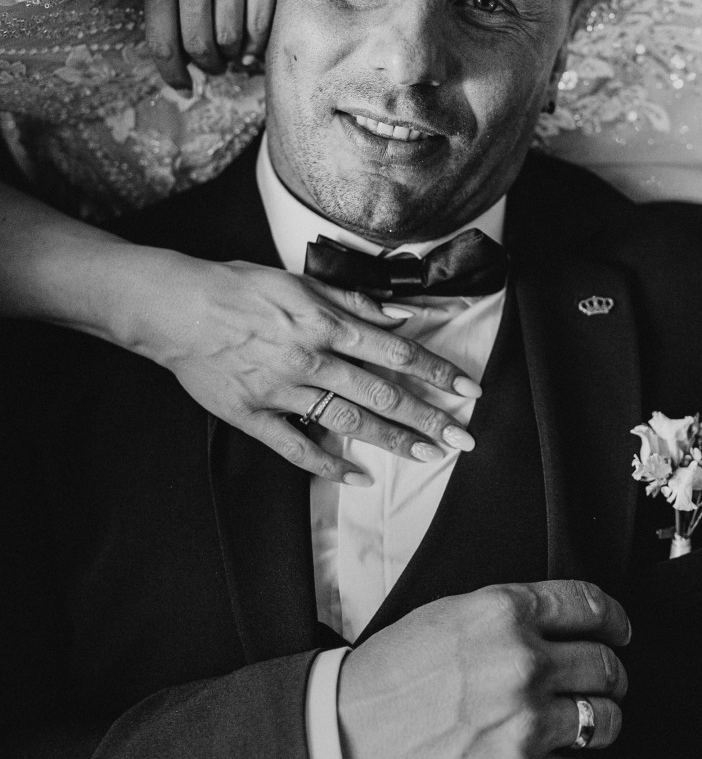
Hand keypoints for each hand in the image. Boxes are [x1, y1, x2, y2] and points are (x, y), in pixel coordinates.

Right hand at [136, 250, 480, 483]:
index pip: (395, 352)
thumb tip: (400, 314)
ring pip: (348, 422)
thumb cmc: (238, 287)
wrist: (176, 308)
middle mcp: (311, 358)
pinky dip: (328, 465)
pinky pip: (296, 447)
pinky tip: (358, 477)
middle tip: (462, 437)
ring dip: (392, 440)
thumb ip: (352, 300)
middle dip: (427, 416)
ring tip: (426, 455)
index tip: (467, 388)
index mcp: (325, 321)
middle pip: (381, 393)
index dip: (436, 371)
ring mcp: (283, 391)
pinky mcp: (254, 415)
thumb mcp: (300, 280)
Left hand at [143, 0, 288, 87]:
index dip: (172, 72)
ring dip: (235, 58)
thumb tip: (189, 45)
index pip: (160, 41)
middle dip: (209, 66)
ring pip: (232, 40)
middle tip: (217, 68)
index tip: (182, 87)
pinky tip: (256, 46)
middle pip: (200, 47)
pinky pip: (261, 22)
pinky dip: (259, 43)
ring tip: (238, 55)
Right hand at [338, 580, 629, 758]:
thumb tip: (560, 622)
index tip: (619, 631)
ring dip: (597, 723)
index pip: (590, 606)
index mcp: (504, 613)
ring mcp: (525, 724)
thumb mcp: (449, 614)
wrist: (347, 739)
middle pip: (605, 665)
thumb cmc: (390, 676)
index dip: (614, 620)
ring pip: (604, 721)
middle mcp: (522, 663)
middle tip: (602, 683)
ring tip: (577, 725)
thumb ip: (508, 615)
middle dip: (610, 675)